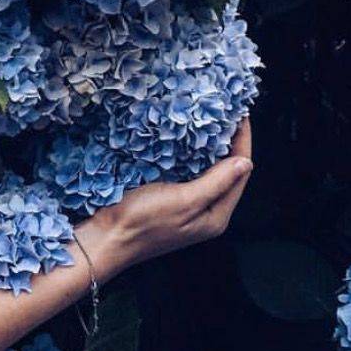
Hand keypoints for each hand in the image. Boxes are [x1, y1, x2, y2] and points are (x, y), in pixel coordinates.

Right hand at [74, 120, 252, 280]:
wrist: (105, 238)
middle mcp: (207, 212)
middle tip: (227, 111)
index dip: (242, 141)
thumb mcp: (185, 200)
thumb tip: (245, 162)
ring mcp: (189, 206)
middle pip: (229, 171)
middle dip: (230, 142)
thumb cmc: (143, 221)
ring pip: (210, 170)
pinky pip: (191, 172)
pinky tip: (188, 137)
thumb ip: (217, 182)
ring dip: (212, 146)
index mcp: (216, 215)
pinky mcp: (171, 199)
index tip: (240, 113)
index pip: (240, 173)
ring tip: (211, 118)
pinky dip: (193, 154)